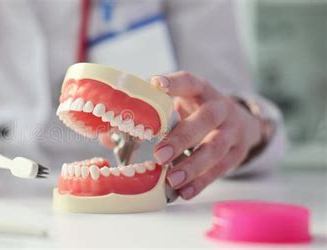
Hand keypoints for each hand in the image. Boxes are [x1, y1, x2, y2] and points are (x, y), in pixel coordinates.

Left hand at [151, 71, 261, 199]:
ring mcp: (232, 130)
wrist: (241, 122)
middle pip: (204, 119)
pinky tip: (184, 191)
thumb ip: (150, 117)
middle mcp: (218, 107)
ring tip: (172, 179)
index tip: (156, 84)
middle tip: (160, 155)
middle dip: (181, 138)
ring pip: (215, 148)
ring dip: (193, 166)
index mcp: (200, 90)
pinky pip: (220, 169)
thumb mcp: (180, 105)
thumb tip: (107, 136)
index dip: (174, 83)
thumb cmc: (197, 112)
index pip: (188, 82)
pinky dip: (201, 182)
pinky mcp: (237, 152)